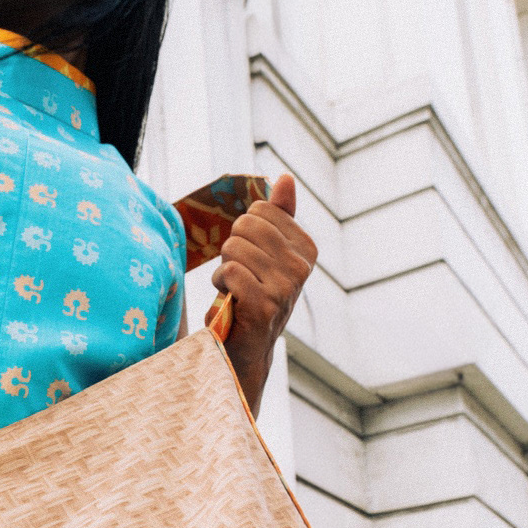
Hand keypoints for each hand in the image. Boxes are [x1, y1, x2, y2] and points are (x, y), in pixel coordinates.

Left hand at [211, 173, 315, 415]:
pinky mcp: (265, 305)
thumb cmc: (253, 295)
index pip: (260, 211)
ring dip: (224, 270)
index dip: (244, 232)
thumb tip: (285, 178)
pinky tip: (231, 302)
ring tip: (235, 290)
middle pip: (245, 226)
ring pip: (234, 249)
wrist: (247, 349)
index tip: (251, 257)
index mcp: (306, 249)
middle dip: (231, 248)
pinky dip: (221, 286)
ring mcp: (285, 288)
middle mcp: (301, 268)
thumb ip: (278, 216)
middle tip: (239, 274)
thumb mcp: (268, 253)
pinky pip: (230, 271)